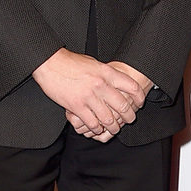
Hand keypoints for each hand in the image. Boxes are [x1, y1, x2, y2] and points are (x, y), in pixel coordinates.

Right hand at [32, 49, 146, 139]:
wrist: (50, 63)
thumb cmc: (70, 62)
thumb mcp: (94, 63)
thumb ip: (106, 73)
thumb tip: (117, 80)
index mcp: (107, 72)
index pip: (131, 86)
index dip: (139, 97)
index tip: (139, 103)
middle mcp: (100, 85)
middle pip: (123, 106)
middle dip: (129, 116)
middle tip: (130, 120)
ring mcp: (89, 96)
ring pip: (109, 118)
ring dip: (113, 127)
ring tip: (114, 128)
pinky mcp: (76, 106)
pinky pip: (92, 123)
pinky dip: (96, 128)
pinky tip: (97, 129)